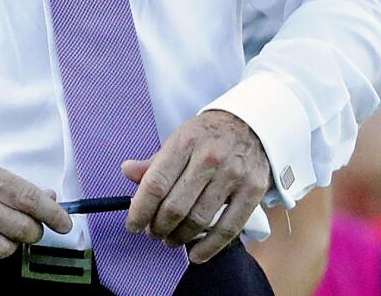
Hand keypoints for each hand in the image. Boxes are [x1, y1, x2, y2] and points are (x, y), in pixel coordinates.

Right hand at [0, 151, 72, 270]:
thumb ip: (13, 185)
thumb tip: (49, 200)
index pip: (26, 198)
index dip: (52, 213)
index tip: (64, 222)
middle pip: (20, 229)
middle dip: (33, 230)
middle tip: (30, 225)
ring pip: (4, 250)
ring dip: (10, 244)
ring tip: (0, 230)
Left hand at [123, 110, 271, 263]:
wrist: (250, 125)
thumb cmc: (208, 135)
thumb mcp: (179, 138)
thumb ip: (154, 161)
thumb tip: (127, 171)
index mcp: (185, 142)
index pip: (156, 184)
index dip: (140, 210)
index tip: (133, 225)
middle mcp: (209, 157)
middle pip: (175, 207)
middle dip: (158, 227)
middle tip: (153, 232)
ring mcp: (233, 175)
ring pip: (199, 221)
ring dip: (179, 237)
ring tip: (171, 239)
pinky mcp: (253, 191)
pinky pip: (228, 229)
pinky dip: (208, 248)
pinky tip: (195, 254)